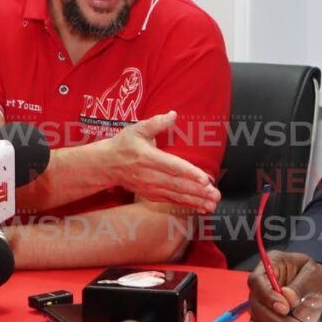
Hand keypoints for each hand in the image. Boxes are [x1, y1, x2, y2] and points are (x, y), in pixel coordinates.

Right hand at [100, 111, 220, 211]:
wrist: (106, 165)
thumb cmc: (124, 144)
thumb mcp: (136, 129)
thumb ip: (156, 123)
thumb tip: (173, 114)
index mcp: (148, 158)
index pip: (173, 166)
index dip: (190, 173)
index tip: (205, 179)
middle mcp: (150, 175)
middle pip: (178, 184)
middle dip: (198, 191)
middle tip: (215, 195)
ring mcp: (151, 187)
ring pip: (176, 195)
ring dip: (196, 201)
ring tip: (212, 204)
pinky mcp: (152, 194)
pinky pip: (171, 201)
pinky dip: (187, 205)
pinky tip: (201, 207)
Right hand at [238, 251, 321, 321]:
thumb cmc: (316, 275)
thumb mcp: (314, 273)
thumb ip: (301, 285)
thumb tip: (288, 298)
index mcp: (271, 265)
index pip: (259, 281)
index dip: (268, 296)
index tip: (285, 308)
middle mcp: (261, 285)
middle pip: (258, 306)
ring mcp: (261, 304)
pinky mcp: (265, 320)